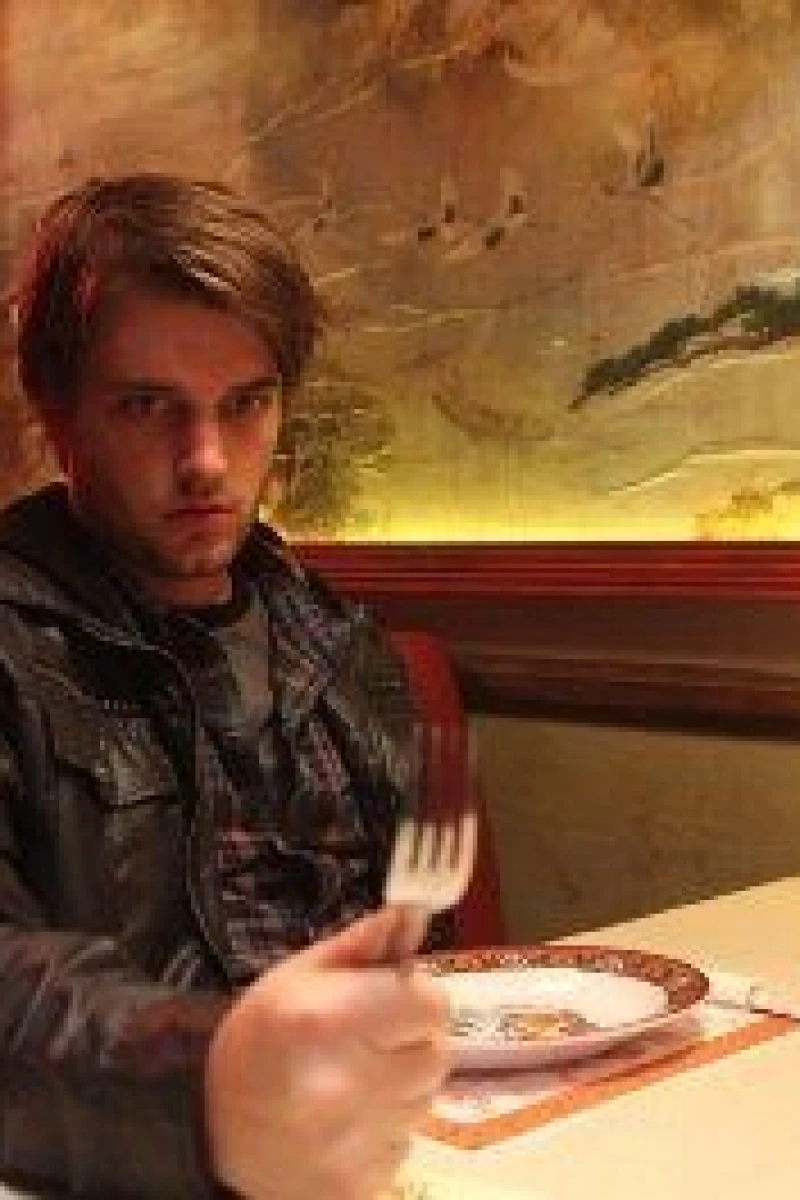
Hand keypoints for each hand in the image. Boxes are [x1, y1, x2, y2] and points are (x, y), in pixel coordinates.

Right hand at [204, 907, 452, 1199]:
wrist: (211, 1130)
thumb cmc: (257, 1039)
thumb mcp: (297, 975)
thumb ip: (362, 946)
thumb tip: (411, 912)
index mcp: (333, 1019)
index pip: (431, 1004)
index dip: (414, 997)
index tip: (388, 999)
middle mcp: (349, 1082)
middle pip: (436, 1053)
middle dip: (410, 1040)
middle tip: (367, 1040)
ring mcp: (356, 1142)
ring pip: (424, 1099)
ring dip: (400, 1084)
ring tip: (351, 1078)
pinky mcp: (359, 1185)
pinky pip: (405, 1143)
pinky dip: (386, 1130)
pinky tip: (346, 1120)